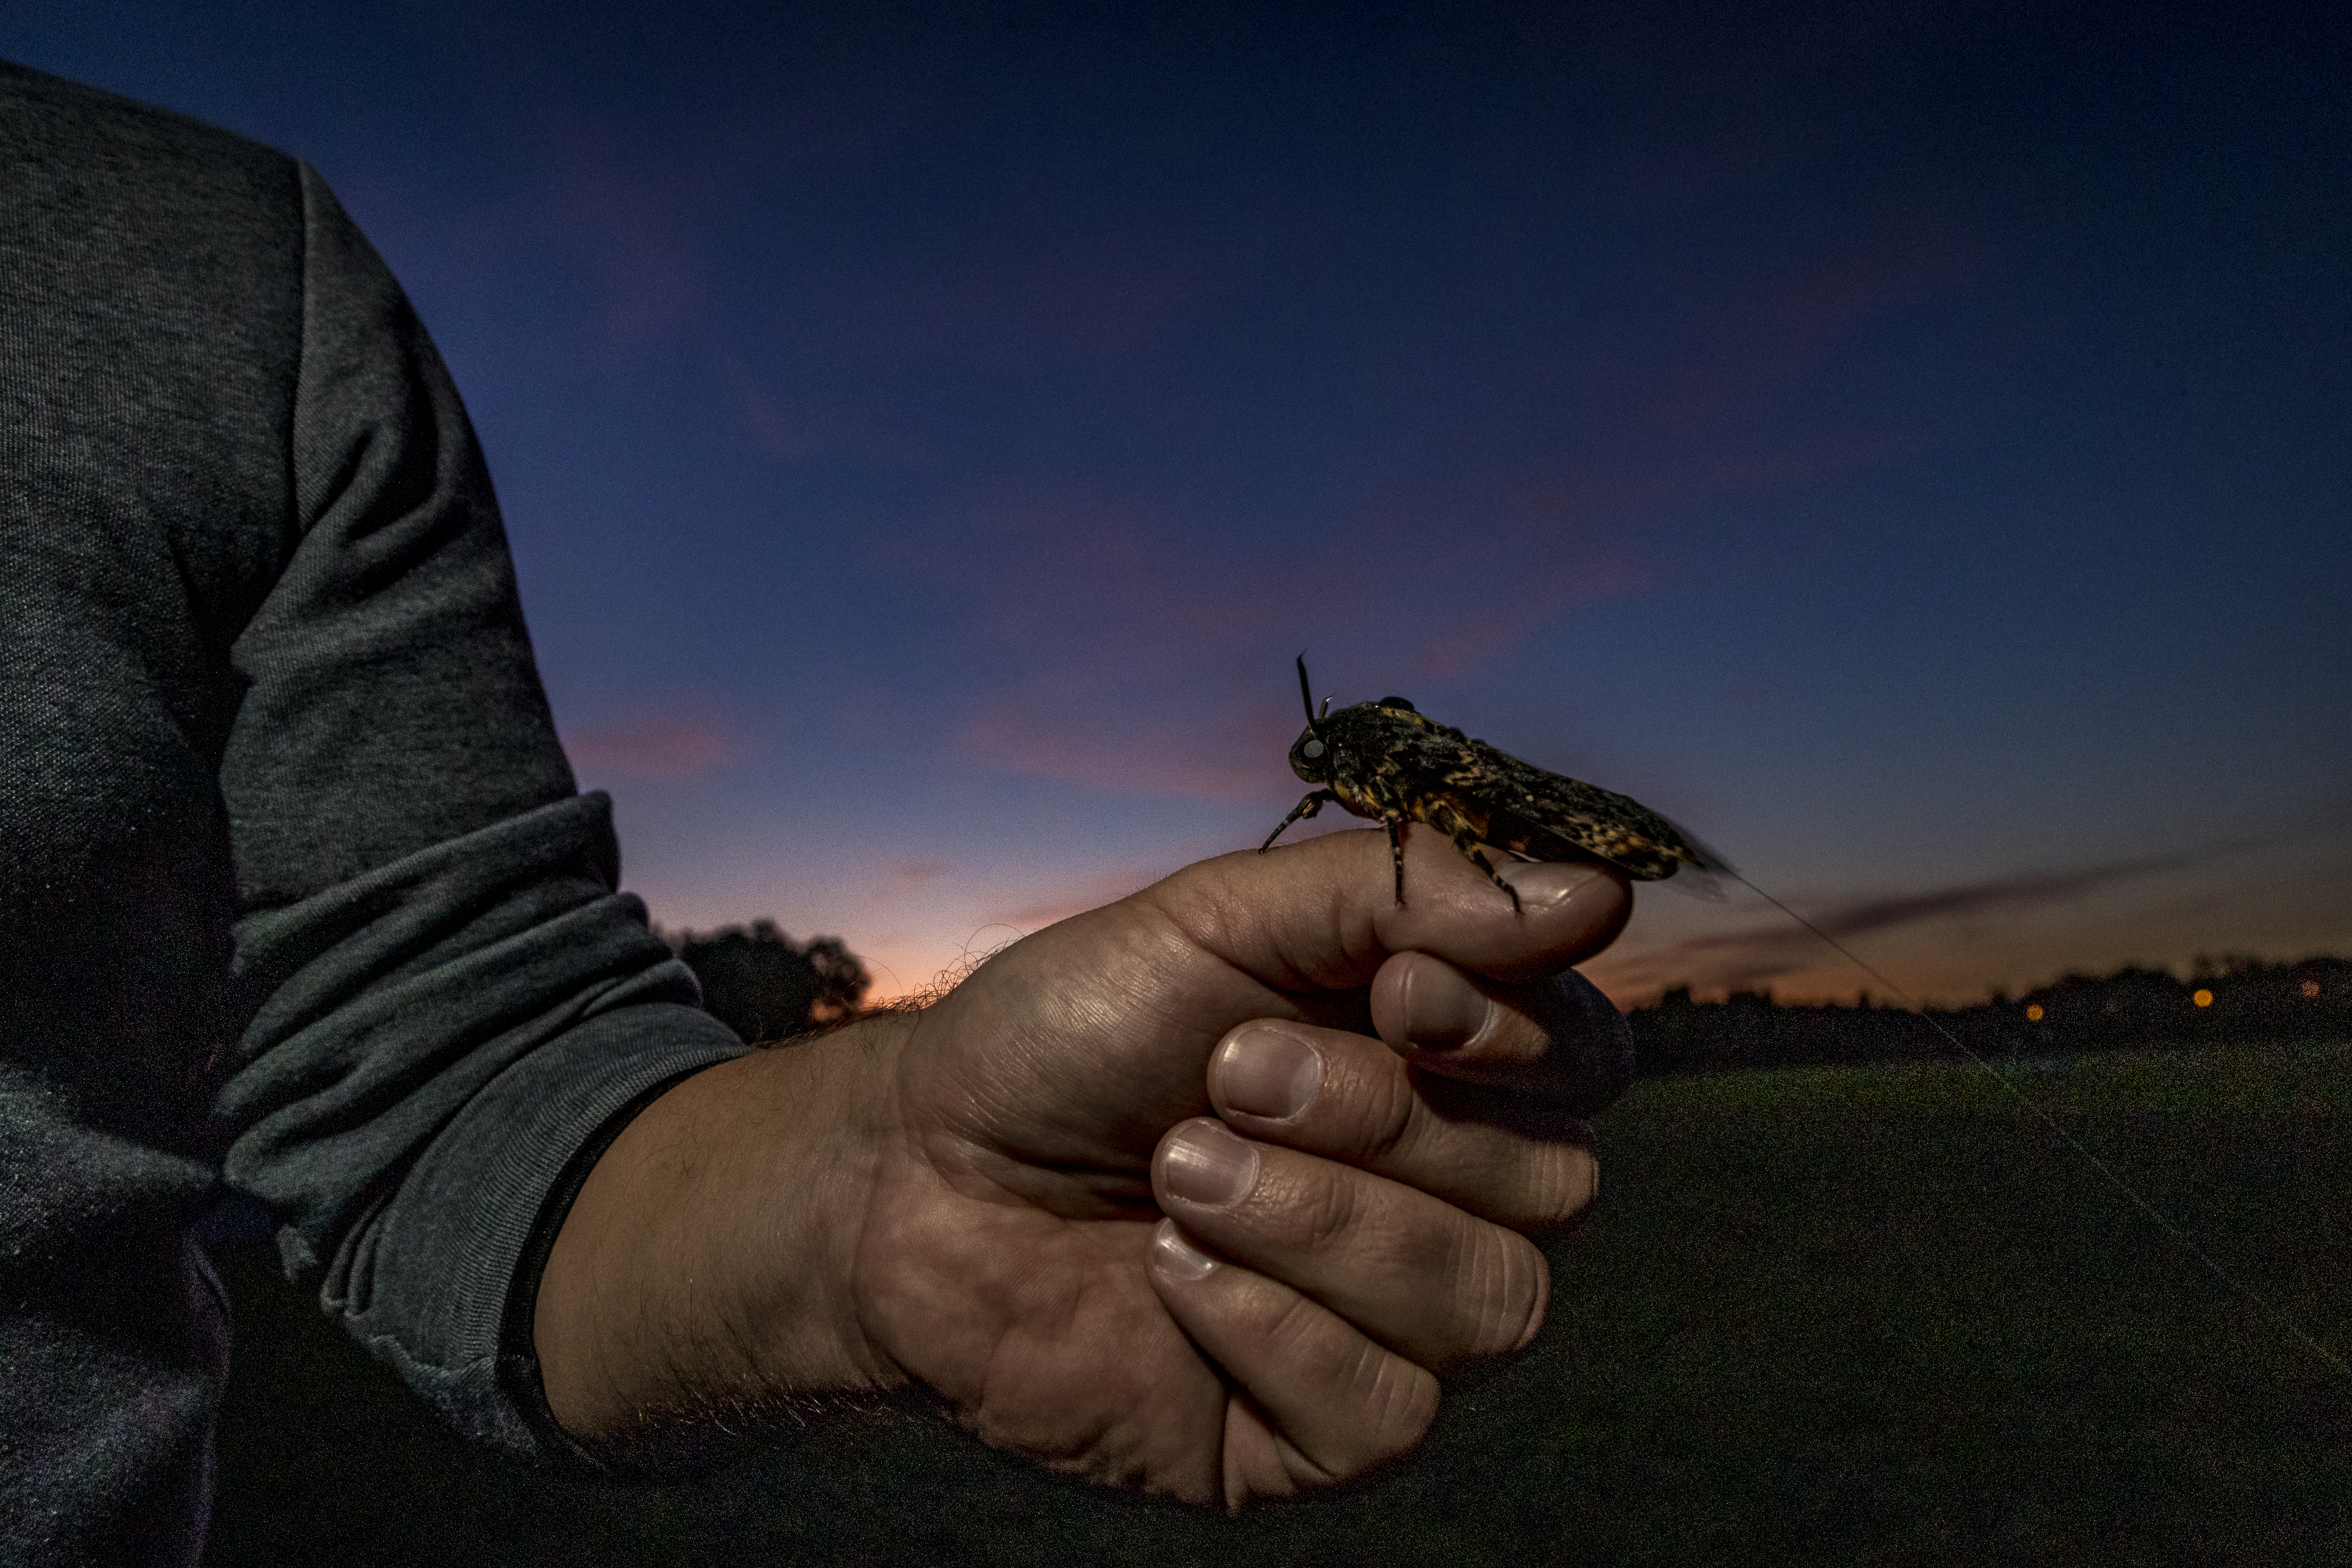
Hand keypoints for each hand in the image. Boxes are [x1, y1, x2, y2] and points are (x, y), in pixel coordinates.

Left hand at [534, 824, 1633, 1507]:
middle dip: (1376, 1118)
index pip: (1585, 1063)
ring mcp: (1387, 1323)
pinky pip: (1389, 1410)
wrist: (917, 1174)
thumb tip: (1599, 894)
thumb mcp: (1219, 919)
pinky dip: (1270, 1329)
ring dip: (1320, 1223)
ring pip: (1492, 1305)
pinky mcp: (1318, 1435)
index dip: (1512, 1034)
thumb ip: (1404, 891)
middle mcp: (1441, 1196)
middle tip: (1222, 1076)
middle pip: (1551, 1185)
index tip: (1394, 993)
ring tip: (1178, 1173)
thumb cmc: (1067, 1036)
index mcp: (1438, 1068)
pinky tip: (1171, 1279)